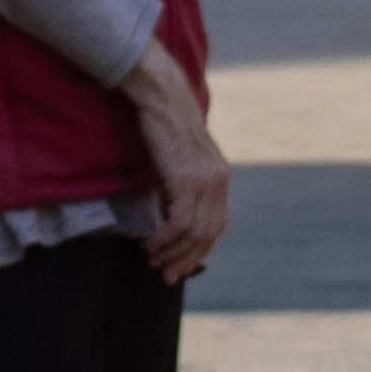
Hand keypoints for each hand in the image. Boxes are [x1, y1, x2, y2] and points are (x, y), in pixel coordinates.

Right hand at [128, 64, 232, 283]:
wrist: (161, 96)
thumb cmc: (164, 123)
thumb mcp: (181, 158)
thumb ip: (184, 183)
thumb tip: (170, 215)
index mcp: (221, 177)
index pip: (217, 226)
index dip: (199, 250)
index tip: (181, 264)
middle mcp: (219, 181)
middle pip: (208, 235)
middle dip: (186, 260)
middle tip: (167, 275)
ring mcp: (205, 181)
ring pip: (194, 233)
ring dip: (172, 252)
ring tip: (153, 260)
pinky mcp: (186, 180)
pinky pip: (178, 223)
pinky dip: (164, 238)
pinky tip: (150, 243)